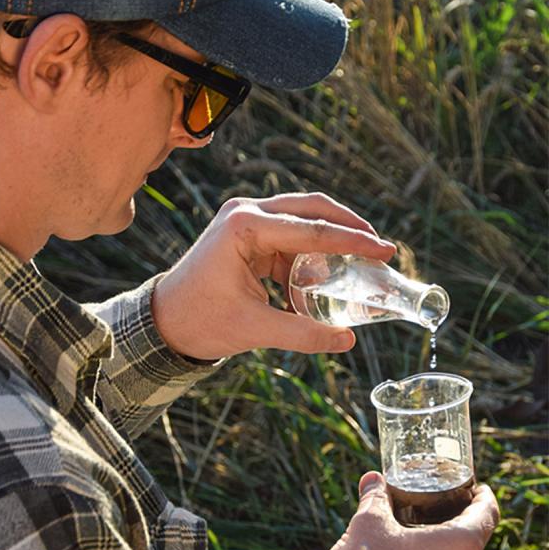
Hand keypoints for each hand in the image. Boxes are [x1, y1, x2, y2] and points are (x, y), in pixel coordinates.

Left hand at [151, 192, 395, 358]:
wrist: (165, 321)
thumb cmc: (201, 320)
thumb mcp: (254, 329)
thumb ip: (302, 332)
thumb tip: (347, 340)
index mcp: (243, 226)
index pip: (311, 230)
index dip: (353, 242)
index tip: (385, 251)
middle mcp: (245, 212)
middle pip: (312, 208)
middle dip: (348, 228)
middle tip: (381, 249)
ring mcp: (246, 219)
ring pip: (303, 220)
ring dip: (331, 242)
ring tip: (361, 266)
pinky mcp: (248, 233)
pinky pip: (290, 237)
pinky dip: (311, 256)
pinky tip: (327, 279)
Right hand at [321, 471, 499, 549]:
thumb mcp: (369, 523)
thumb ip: (375, 497)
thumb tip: (373, 479)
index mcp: (462, 546)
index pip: (487, 513)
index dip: (481, 496)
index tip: (474, 487)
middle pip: (471, 540)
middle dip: (453, 522)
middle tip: (431, 508)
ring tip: (414, 539)